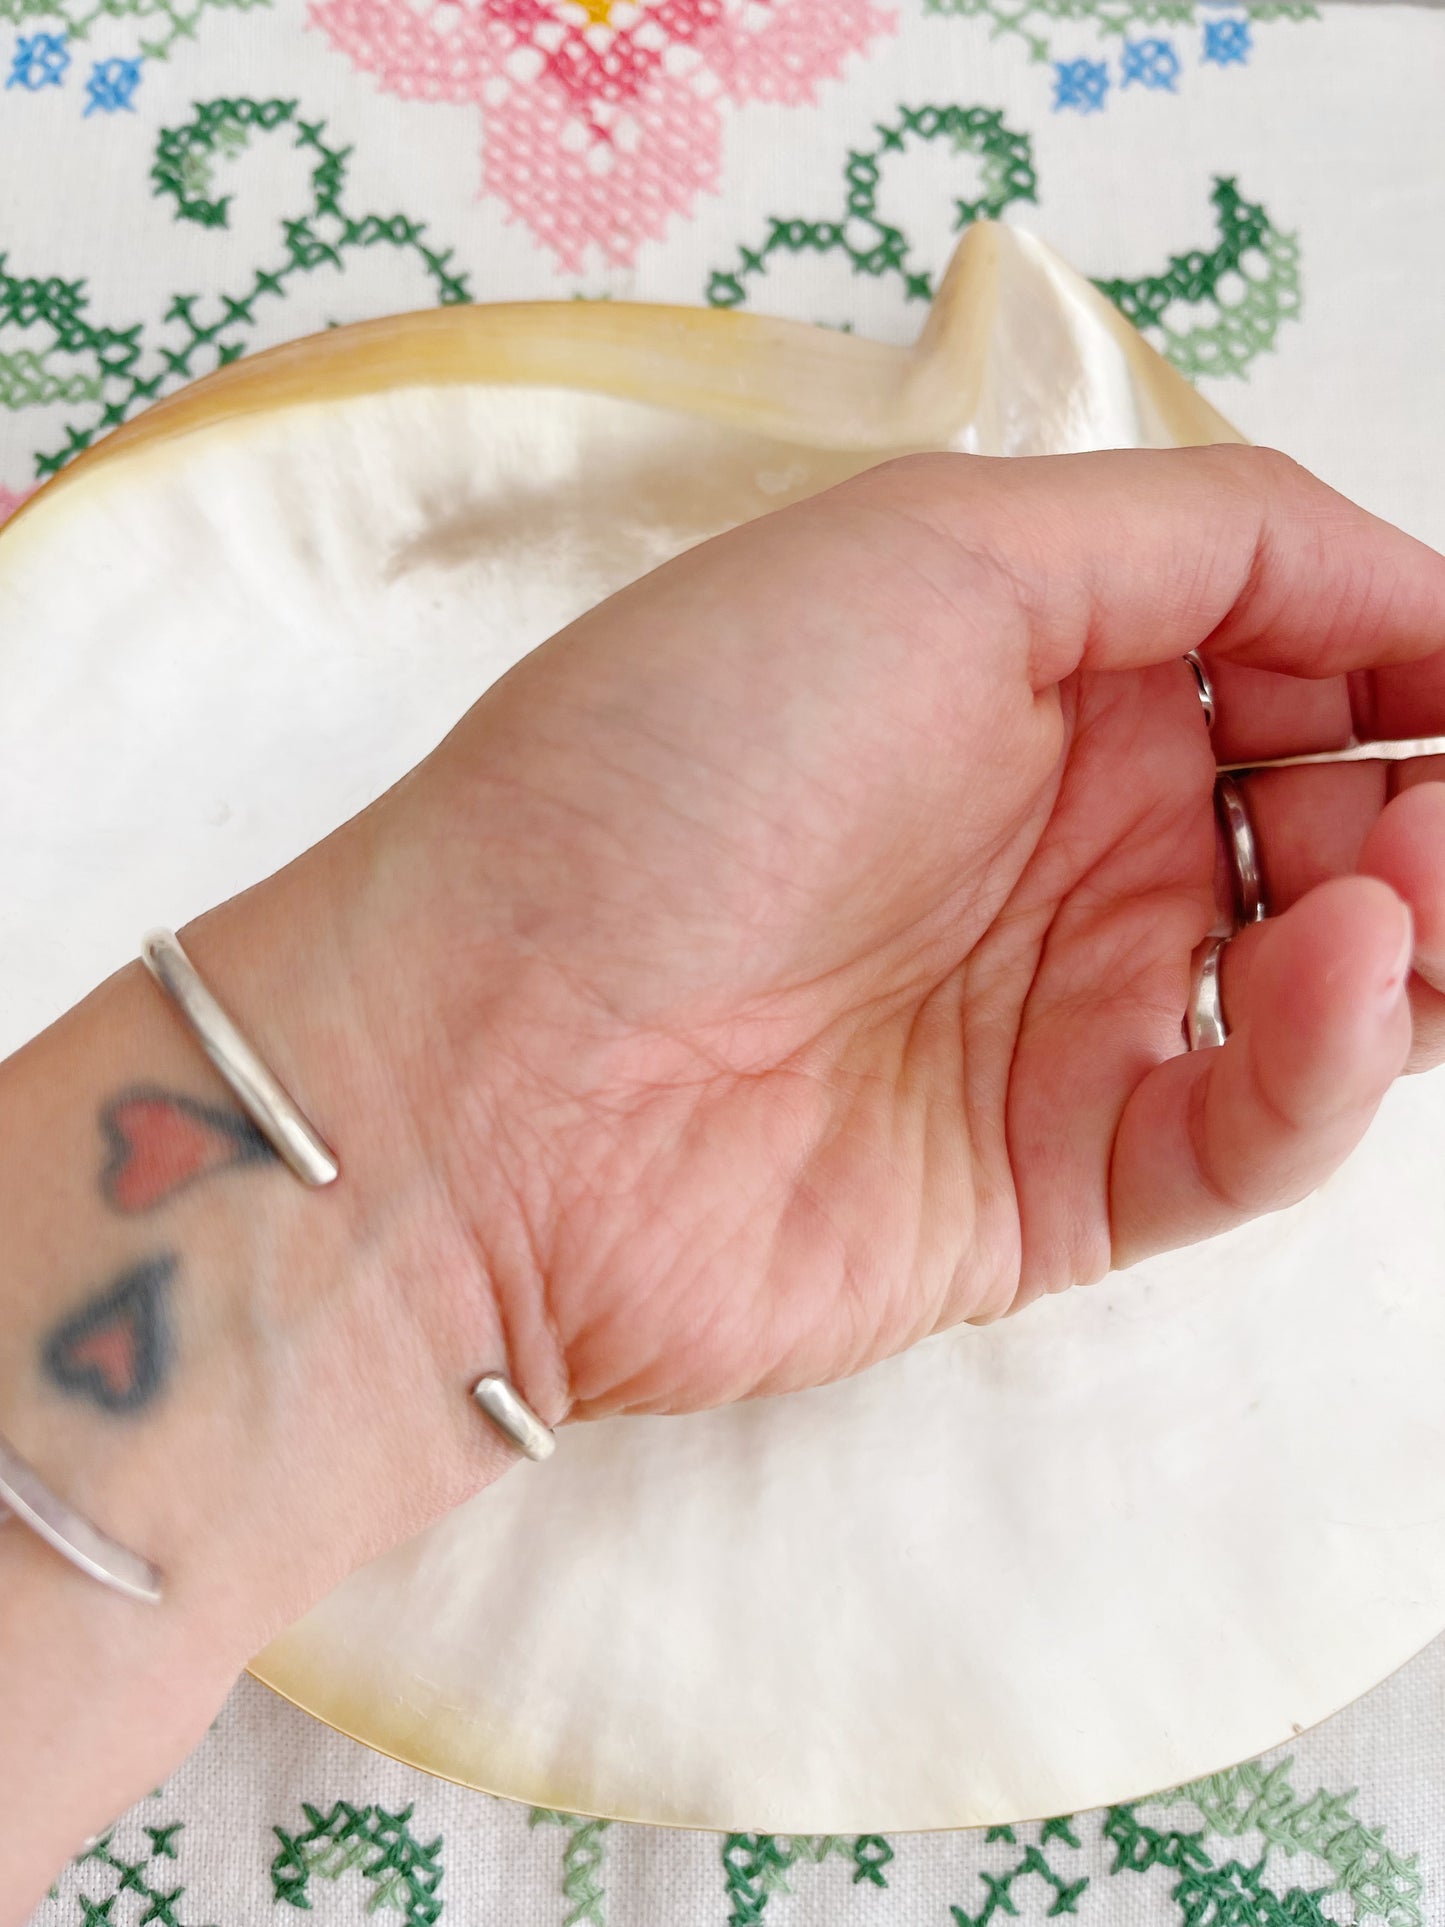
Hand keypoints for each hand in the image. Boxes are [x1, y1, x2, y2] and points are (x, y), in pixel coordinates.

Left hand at [298, 447, 1444, 1419]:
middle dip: (1427, 792)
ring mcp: (1060, 1013)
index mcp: (1024, 670)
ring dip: (1418, 921)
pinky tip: (1330, 978)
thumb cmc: (669, 773)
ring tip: (1401, 881)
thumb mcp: (925, 555)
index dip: (1410, 646)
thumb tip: (1409, 587)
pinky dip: (1328, 1056)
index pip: (1288, 643)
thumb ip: (1194, 539)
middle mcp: (1055, 837)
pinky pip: (1251, 1124)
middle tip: (1436, 811)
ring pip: (1333, 978)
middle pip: (1332, 809)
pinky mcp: (1057, 1181)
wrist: (486, 1069)